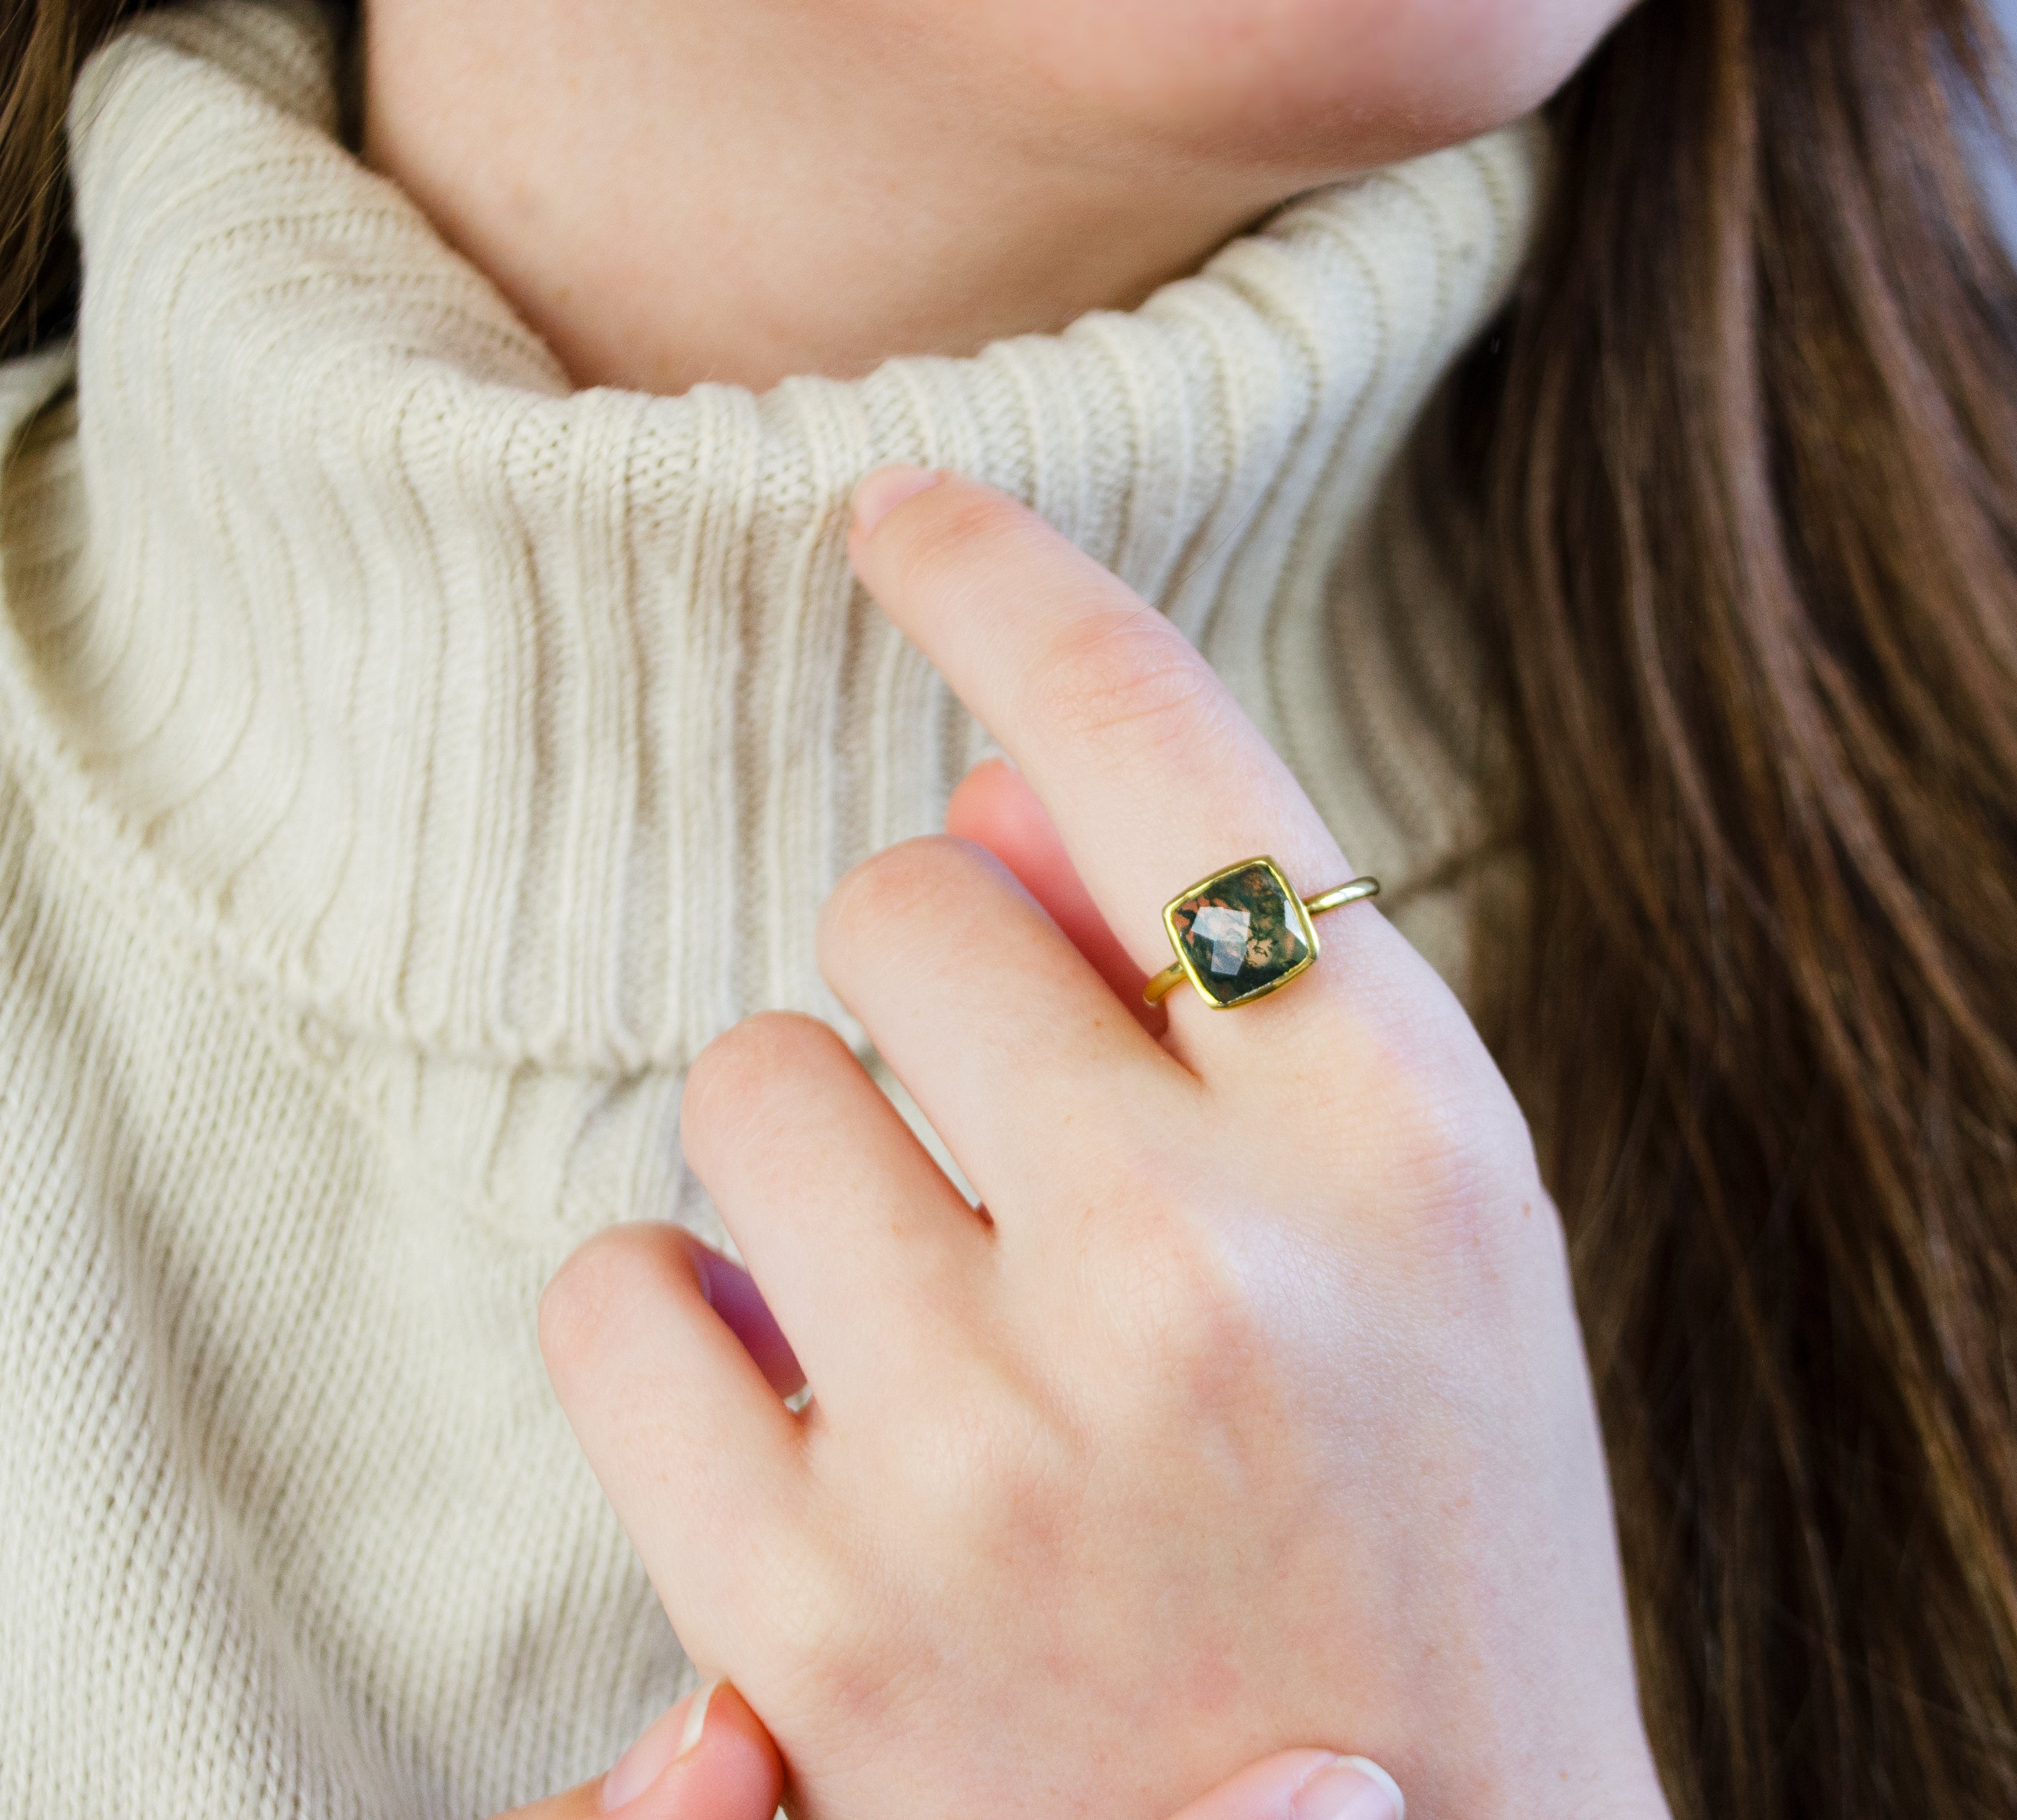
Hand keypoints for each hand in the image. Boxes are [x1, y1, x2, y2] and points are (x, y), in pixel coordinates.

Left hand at [539, 469, 1667, 1818]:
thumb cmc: (1412, 1513)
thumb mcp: (1406, 1222)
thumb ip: (1221, 980)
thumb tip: (992, 771)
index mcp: (1394, 1131)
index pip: (1155, 742)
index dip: (1008, 583)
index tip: (897, 508)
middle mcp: (1197, 1257)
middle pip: (900, 898)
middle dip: (932, 994)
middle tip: (1026, 1166)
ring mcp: (991, 1436)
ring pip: (745, 1072)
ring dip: (814, 1152)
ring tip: (944, 1319)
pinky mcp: (806, 1607)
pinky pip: (616, 1280)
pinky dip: (678, 1314)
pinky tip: (809, 1412)